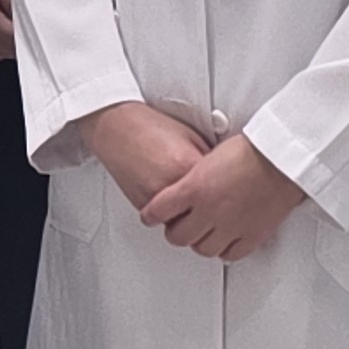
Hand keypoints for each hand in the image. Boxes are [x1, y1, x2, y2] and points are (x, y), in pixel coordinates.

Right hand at [81, 99, 217, 220]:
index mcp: (188, 165)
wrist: (117, 127)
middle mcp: (171, 185)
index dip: (227, 189)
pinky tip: (174, 199)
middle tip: (216, 200)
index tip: (231, 189)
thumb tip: (225, 178)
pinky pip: (165, 218)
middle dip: (211, 207)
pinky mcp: (142, 204)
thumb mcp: (190, 137)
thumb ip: (208, 161)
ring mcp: (154, 198)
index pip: (220, 190)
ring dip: (190, 214)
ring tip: (193, 201)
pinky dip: (172, 213)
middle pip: (203, 211)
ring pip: (184, 221)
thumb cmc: (151, 127)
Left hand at [141, 132, 310, 262]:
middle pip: (178, 236)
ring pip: (203, 249)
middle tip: (178, 227)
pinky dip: (226, 250)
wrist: (283, 157)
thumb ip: (195, 176)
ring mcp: (230, 225)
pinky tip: (225, 242)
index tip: (150, 217)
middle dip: (176, 231)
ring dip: (200, 242)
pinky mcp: (251, 235)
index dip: (151, 216)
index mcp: (194, 188)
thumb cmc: (252, 149)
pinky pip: (231, 254)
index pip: (158, 211)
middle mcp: (209, 211)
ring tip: (203, 234)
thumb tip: (187, 183)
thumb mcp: (210, 156)